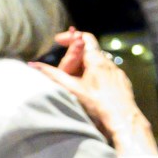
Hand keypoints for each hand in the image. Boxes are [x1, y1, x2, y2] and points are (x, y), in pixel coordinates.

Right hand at [32, 31, 156, 157]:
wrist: (123, 120)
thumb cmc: (98, 105)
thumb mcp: (72, 89)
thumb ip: (53, 75)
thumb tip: (33, 65)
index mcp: (97, 61)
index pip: (85, 38)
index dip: (70, 37)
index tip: (58, 41)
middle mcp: (110, 63)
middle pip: (91, 51)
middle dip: (75, 56)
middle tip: (64, 66)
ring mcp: (118, 73)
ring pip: (99, 63)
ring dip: (86, 66)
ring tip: (75, 79)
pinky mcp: (123, 82)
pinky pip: (108, 73)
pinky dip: (97, 75)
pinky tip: (92, 88)